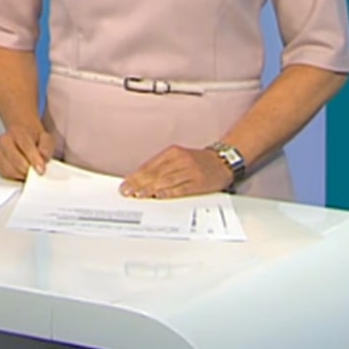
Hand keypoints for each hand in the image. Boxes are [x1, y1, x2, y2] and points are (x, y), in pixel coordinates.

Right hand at [0, 127, 57, 180]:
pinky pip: (4, 174)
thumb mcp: (46, 138)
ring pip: (9, 169)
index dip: (34, 159)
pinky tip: (21, 172)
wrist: (21, 135)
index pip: (25, 146)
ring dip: (21, 174)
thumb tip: (43, 158)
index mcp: (18, 131)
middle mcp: (4, 140)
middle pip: (15, 159)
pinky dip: (14, 176)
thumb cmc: (34, 138)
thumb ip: (46, 147)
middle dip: (28, 169)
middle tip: (36, 172)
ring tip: (29, 171)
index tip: (41, 170)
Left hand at [120, 145, 234, 197]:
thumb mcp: (178, 157)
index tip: (125, 184)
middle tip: (127, 192)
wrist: (223, 162)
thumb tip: (141, 179)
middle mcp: (180, 160)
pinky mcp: (198, 182)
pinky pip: (181, 188)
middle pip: (155, 173)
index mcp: (172, 153)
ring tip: (138, 195)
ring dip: (150, 189)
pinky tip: (158, 196)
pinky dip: (168, 192)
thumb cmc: (198, 161)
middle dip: (138, 184)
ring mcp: (190, 171)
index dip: (135, 176)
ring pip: (165, 181)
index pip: (149, 166)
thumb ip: (162, 167)